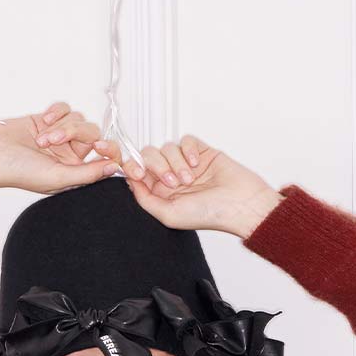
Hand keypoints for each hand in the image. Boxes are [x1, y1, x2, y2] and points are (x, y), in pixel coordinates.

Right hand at [0, 101, 119, 194]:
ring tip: (40, 138)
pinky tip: (43, 121)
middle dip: (74, 133)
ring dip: (61, 124)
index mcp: (74, 174)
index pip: (105, 159)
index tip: (100, 147)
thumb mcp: (57, 177)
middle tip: (52, 141)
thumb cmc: (17, 172)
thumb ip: (87, 174)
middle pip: (92, 133)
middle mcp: (69, 156)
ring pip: (78, 119)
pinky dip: (56, 112)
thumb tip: (114, 167)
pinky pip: (65, 108)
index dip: (108, 150)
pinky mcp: (48, 121)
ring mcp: (59, 137)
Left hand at [94, 132, 282, 236]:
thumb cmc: (208, 214)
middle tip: (172, 182)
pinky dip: (189, 150)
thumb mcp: (169, 214)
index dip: (124, 163)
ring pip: (166, 147)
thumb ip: (145, 199)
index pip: (135, 173)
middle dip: (156, 165)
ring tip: (191, 179)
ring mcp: (184, 163)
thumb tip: (129, 182)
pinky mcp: (200, 151)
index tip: (115, 156)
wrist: (240, 203)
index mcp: (158, 194)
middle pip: (147, 155)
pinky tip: (198, 164)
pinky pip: (185, 140)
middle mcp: (169, 178)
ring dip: (176, 162)